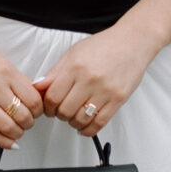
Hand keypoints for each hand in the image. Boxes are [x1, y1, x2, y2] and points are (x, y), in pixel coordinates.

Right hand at [0, 41, 44, 147]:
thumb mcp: (0, 62)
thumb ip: (17, 80)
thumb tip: (33, 98)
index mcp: (6, 73)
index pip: (33, 99)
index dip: (38, 109)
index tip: (36, 111)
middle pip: (23, 115)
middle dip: (29, 123)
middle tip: (27, 121)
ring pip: (8, 127)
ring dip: (18, 133)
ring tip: (17, 130)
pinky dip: (3, 141)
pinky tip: (9, 142)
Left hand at [35, 25, 152, 137]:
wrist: (132, 42)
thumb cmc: (104, 45)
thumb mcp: (73, 53)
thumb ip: (55, 72)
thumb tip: (38, 88)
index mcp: (75, 67)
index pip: (52, 97)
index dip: (47, 107)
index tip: (49, 108)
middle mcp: (89, 80)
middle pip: (65, 111)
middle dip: (59, 115)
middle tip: (61, 111)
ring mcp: (105, 91)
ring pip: (81, 119)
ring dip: (73, 122)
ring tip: (74, 116)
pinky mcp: (118, 99)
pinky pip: (99, 123)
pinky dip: (88, 129)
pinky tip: (85, 125)